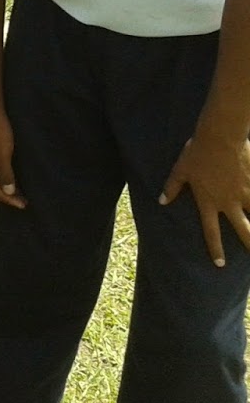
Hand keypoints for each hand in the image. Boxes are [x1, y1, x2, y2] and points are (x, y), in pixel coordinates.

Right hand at [0, 103, 24, 208]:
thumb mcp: (4, 154)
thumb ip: (5, 174)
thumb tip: (8, 192)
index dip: (8, 199)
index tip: (23, 205)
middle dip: (4, 195)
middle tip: (21, 201)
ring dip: (2, 186)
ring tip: (17, 190)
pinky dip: (0, 175)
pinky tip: (9, 173)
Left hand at [160, 133, 249, 265]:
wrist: (220, 138)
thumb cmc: (197, 153)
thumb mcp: (180, 170)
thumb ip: (172, 187)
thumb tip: (161, 201)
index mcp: (208, 202)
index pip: (211, 231)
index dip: (214, 249)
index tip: (220, 264)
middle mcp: (228, 202)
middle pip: (242, 230)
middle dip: (249, 244)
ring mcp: (244, 194)